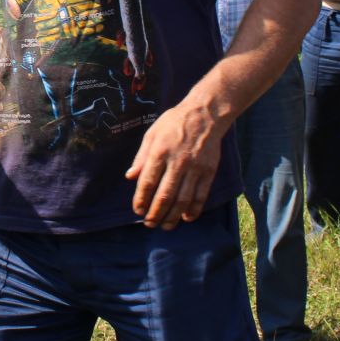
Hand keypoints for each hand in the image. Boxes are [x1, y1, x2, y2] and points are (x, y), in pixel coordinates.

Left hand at [124, 100, 222, 227]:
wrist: (205, 114)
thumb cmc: (174, 123)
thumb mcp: (152, 134)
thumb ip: (141, 157)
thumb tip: (130, 177)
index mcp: (160, 152)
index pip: (148, 182)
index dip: (141, 199)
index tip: (137, 211)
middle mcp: (177, 162)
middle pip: (165, 195)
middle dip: (155, 213)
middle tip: (149, 223)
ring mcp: (195, 168)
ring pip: (183, 199)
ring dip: (173, 216)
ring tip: (165, 226)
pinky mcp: (209, 171)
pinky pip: (201, 195)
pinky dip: (194, 209)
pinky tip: (186, 218)